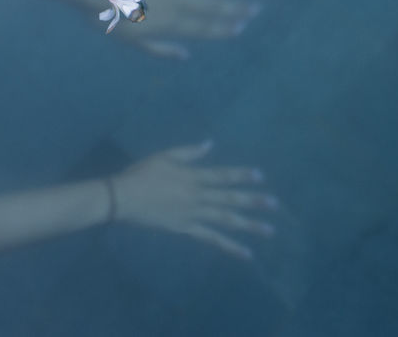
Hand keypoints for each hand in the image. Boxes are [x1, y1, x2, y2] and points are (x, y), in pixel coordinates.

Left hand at [22, 0, 260, 57]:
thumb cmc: (103, 11)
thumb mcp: (128, 38)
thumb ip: (159, 49)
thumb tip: (185, 56)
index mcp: (170, 22)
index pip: (204, 27)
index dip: (224, 28)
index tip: (241, 28)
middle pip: (214, 4)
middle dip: (237, 7)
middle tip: (257, 8)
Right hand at [108, 141, 276, 258]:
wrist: (123, 197)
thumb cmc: (141, 174)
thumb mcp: (164, 156)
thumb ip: (189, 152)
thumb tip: (210, 144)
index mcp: (192, 177)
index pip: (221, 175)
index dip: (241, 175)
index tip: (260, 176)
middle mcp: (197, 196)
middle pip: (229, 199)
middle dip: (253, 201)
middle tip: (274, 205)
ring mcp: (193, 214)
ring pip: (225, 220)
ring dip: (248, 225)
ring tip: (269, 231)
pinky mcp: (186, 229)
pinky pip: (212, 239)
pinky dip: (229, 246)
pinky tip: (246, 253)